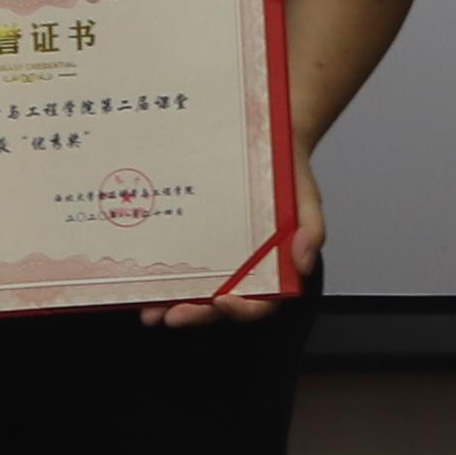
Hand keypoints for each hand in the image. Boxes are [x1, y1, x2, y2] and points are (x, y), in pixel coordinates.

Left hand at [148, 140, 327, 326]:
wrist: (266, 139)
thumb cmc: (289, 174)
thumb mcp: (307, 200)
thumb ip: (311, 233)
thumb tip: (303, 261)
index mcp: (272, 269)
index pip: (260, 303)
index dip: (241, 311)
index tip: (223, 302)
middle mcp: (242, 269)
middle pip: (219, 304)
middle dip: (194, 314)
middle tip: (171, 315)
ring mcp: (218, 257)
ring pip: (194, 289)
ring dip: (171, 302)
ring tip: (149, 309)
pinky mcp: (197, 240)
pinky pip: (180, 260)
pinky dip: (163, 272)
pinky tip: (144, 275)